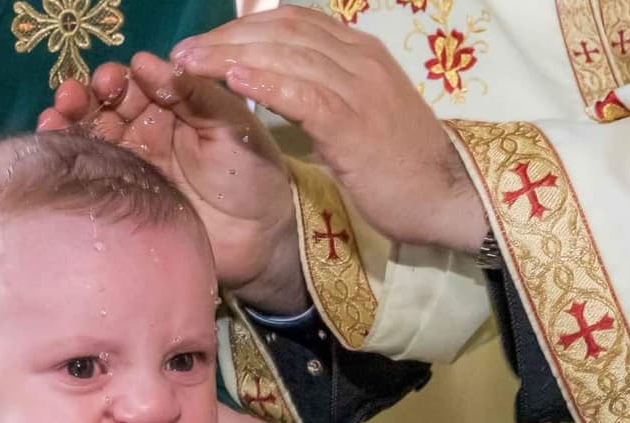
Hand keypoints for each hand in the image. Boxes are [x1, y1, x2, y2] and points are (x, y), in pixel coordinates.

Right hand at [41, 53, 305, 313]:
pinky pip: (88, 173)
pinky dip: (67, 155)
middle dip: (84, 97)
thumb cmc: (254, 174)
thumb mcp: (230, 124)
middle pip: (103, 107)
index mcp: (172, 107)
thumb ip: (194, 93)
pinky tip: (53, 143)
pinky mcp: (120, 199)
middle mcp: (145, 132)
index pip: (135, 84)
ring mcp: (130, 166)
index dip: (119, 79)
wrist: (260, 238)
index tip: (113, 80)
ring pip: (89, 136)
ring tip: (55, 115)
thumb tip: (147, 63)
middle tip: (73, 96)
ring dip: (67, 121)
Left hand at [171, 9, 489, 253]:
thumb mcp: (363, 112)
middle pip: (280, 31)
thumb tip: (284, 78)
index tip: (203, 45)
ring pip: (284, 55)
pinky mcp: (353, 123)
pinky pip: (302, 93)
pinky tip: (231, 82)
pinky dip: (265, 82)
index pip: (291, 22)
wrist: (448, 194)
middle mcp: (359, 58)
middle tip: (181, 54)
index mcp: (360, 52)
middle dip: (224, 38)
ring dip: (229, 56)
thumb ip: (328, 87)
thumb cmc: (401, 162)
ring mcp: (358, 87)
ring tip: (188, 64)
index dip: (241, 27)